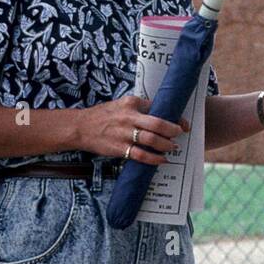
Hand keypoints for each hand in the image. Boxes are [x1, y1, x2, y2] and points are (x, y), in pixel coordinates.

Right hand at [74, 96, 189, 163]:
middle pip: (158, 124)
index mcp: (132, 103)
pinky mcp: (120, 148)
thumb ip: (140, 108)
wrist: (80, 127)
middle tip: (179, 134)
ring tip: (172, 148)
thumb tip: (161, 114)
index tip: (183, 124)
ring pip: (152, 140)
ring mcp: (124, 134)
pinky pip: (141, 155)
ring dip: (166, 145)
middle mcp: (129, 117)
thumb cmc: (103, 115)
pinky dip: (154, 159)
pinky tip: (162, 160)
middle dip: (173, 131)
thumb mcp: (122, 104)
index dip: (174, 117)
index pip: (158, 108)